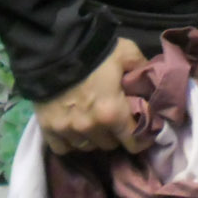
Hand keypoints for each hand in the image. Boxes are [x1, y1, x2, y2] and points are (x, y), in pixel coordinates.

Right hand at [34, 37, 150, 154]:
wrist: (56, 49)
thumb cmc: (95, 53)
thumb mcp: (127, 54)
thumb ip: (142, 70)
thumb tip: (151, 84)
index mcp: (112, 113)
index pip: (132, 143)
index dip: (141, 140)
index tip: (142, 134)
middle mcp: (90, 127)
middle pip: (109, 144)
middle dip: (116, 135)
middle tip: (116, 120)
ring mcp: (67, 130)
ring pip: (86, 147)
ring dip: (93, 138)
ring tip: (94, 124)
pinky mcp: (47, 128)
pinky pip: (62, 148)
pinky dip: (70, 142)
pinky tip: (74, 130)